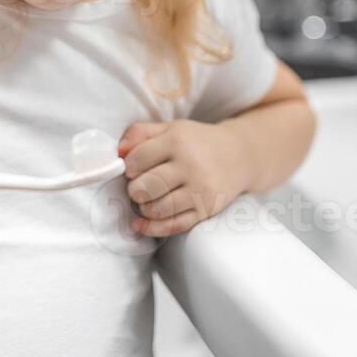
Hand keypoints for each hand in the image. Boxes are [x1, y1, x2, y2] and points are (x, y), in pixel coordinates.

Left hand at [117, 120, 249, 237]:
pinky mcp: (207, 209)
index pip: (136, 160)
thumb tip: (117, 152)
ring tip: (147, 200)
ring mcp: (200, 190)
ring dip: (144, 208)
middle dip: (134, 190)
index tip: (132, 169)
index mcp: (177, 141)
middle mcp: (190, 165)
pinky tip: (141, 223)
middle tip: (138, 187)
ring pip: (157, 209)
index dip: (128, 167)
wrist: (239, 155)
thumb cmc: (197, 142)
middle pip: (145, 187)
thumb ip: (140, 133)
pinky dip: (152, 228)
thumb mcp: (171, 128)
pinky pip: (174, 225)